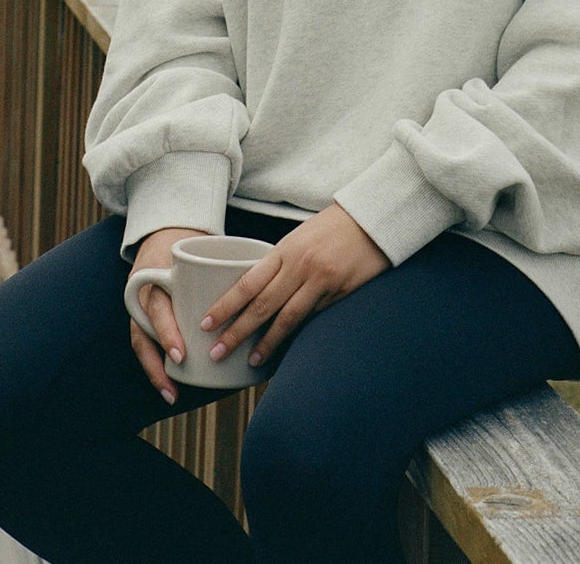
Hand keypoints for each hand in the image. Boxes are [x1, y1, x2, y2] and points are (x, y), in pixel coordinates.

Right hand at [128, 226, 213, 401]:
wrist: (168, 229)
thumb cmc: (194, 242)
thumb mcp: (204, 247)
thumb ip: (228, 262)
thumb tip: (268, 277)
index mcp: (157, 277)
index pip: (157, 307)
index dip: (167, 333)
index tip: (181, 356)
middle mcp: (144, 296)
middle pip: (143, 333)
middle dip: (156, 363)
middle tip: (178, 385)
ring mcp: (141, 308)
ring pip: (141, 343)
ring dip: (155, 371)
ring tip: (173, 395)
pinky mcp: (145, 318)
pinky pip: (145, 344)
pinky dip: (156, 366)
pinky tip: (171, 386)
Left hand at [200, 203, 390, 369]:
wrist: (373, 218)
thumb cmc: (333, 226)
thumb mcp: (300, 237)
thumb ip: (280, 263)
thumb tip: (257, 292)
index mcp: (286, 249)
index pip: (248, 282)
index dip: (226, 305)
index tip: (206, 323)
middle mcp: (301, 266)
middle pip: (263, 305)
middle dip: (237, 332)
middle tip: (217, 352)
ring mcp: (322, 281)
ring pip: (288, 318)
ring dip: (267, 343)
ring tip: (251, 361)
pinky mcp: (340, 293)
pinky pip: (312, 318)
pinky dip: (296, 335)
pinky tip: (285, 348)